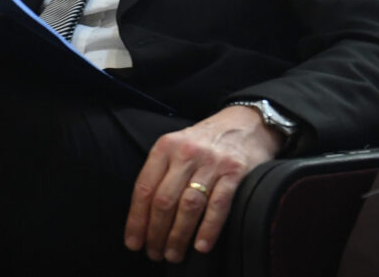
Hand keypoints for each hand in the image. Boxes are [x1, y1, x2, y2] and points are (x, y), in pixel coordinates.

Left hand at [124, 105, 281, 262]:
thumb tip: (144, 214)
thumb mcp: (176, 146)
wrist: (245, 122)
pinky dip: (208, 228)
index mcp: (164, 147)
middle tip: (154, 254)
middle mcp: (185, 153)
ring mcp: (211, 163)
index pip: (144, 188)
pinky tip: (201, 246)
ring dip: (179, 235)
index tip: (133, 242)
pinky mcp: (235, 172)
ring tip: (173, 255)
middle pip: (164, 200)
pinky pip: (219, 205)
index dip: (136, 219)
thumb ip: (161, 172)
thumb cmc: (205, 142)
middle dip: (156, 232)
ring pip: (189, 205)